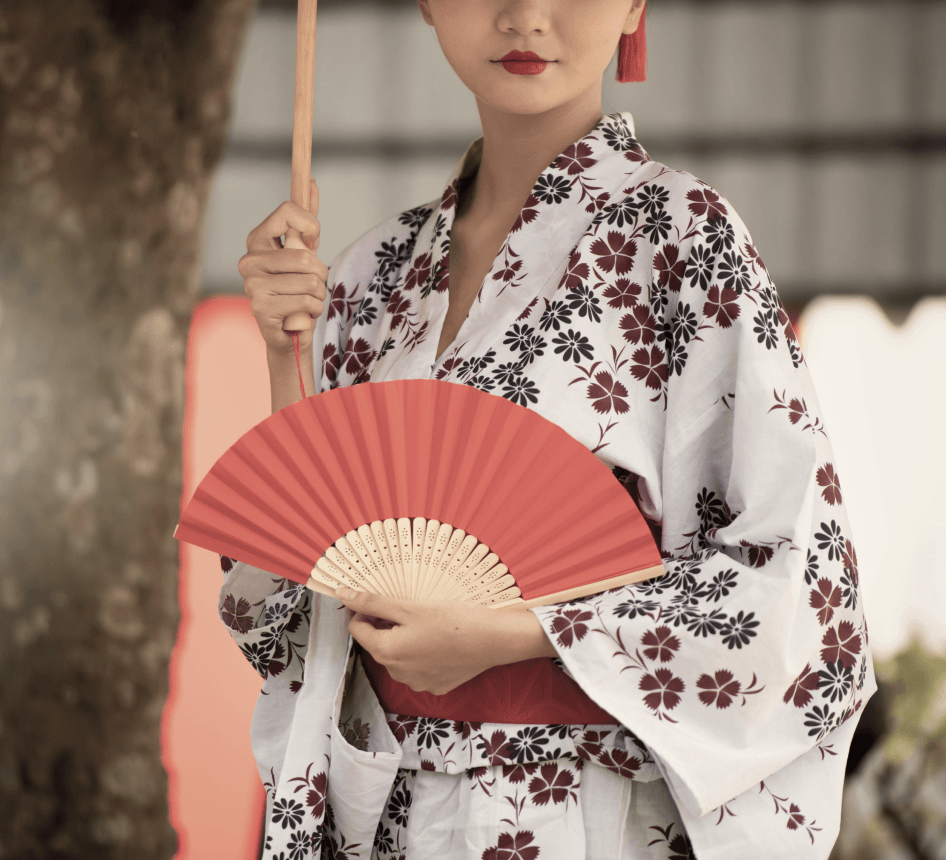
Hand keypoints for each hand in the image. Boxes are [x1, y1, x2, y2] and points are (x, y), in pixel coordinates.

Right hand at [238, 177, 326, 355]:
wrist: (289, 332)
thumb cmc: (297, 288)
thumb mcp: (305, 252)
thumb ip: (307, 221)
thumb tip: (313, 183)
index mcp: (257, 240)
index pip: (288, 211)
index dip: (311, 226)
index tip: (313, 242)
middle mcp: (248, 260)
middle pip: (304, 256)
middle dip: (321, 274)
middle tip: (313, 284)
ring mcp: (251, 285)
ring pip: (310, 281)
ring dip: (318, 295)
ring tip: (305, 301)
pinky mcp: (261, 308)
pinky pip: (306, 302)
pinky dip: (314, 311)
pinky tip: (301, 315)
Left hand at [335, 587, 556, 695]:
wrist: (492, 640)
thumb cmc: (452, 620)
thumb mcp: (409, 607)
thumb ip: (373, 602)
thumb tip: (342, 594)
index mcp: (386, 652)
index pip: (357, 629)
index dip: (367, 611)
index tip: (385, 601)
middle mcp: (397, 673)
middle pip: (379, 644)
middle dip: (387, 626)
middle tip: (411, 610)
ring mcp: (417, 683)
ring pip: (399, 657)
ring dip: (405, 640)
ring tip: (429, 625)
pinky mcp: (435, 686)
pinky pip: (418, 668)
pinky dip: (424, 654)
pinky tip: (441, 642)